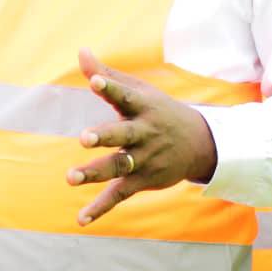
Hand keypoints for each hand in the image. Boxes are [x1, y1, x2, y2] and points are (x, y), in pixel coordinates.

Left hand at [67, 48, 217, 225]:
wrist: (201, 144)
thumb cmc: (159, 111)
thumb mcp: (138, 90)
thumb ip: (106, 74)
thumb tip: (81, 51)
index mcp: (143, 107)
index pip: (124, 95)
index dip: (109, 87)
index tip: (95, 81)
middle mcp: (144, 134)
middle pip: (122, 135)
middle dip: (104, 137)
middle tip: (84, 138)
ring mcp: (144, 159)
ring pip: (118, 167)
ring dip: (95, 172)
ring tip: (71, 177)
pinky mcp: (143, 181)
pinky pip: (119, 195)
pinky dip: (101, 208)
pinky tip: (81, 219)